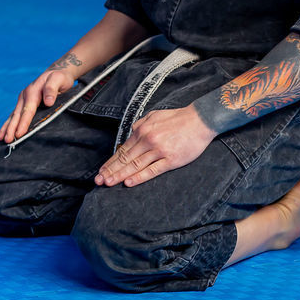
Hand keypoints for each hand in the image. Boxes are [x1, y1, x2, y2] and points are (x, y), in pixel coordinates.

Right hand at [0, 69, 75, 141]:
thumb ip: (52, 89)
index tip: (19, 134)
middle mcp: (25, 96)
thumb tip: (48, 102)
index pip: (28, 110)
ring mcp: (23, 99)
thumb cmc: (59, 78)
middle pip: (17, 114)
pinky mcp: (24, 103)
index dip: (23, 122)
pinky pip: (15, 115)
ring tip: (0, 138)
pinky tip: (4, 132)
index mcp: (32, 91)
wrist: (56, 72)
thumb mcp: (58, 79)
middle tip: (7, 140)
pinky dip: (9, 123)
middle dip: (11, 128)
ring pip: (13, 115)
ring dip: (7, 127)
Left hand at [95, 106, 216, 187]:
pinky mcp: (171, 159)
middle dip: (110, 170)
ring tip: (109, 183)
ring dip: (120, 175)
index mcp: (142, 130)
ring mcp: (159, 150)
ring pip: (135, 165)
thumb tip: (131, 133)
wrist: (200, 120)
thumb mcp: (154, 116)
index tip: (102, 171)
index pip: (122, 150)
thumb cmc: (177, 118)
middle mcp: (147, 140)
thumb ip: (141, 125)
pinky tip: (129, 183)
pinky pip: (152, 170)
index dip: (111, 162)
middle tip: (99, 181)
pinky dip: (139, 177)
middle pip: (125, 159)